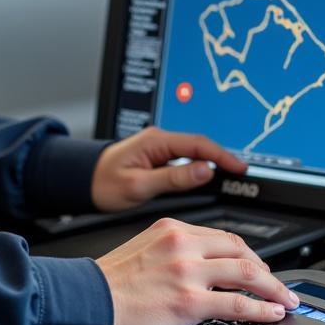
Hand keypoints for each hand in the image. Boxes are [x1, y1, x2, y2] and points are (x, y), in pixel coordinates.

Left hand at [90, 127, 246, 211]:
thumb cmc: (103, 182)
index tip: (240, 168)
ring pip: (192, 152)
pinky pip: (183, 158)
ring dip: (211, 162)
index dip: (223, 155)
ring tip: (230, 177)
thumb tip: (205, 171)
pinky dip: (198, 166)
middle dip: (222, 158)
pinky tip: (207, 177)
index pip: (198, 144)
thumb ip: (173, 178)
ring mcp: (157, 147)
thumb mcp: (139, 185)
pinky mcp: (156, 156)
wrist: (82, 181)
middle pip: (199, 146)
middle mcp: (158, 140)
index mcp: (155, 141)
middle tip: (242, 174)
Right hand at [96, 217, 299, 324]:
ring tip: (284, 300)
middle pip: (240, 249)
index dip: (246, 253)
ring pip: (247, 272)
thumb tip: (199, 270)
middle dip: (266, 269)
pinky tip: (272, 314)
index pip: (220, 236)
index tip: (256, 267)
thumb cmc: (108, 283)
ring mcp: (187, 271)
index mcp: (170, 229)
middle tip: (277, 285)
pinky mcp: (189, 300)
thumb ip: (171, 253)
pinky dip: (262, 309)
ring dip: (273, 288)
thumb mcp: (142, 251)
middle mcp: (181, 244)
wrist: (86, 301)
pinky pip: (238, 304)